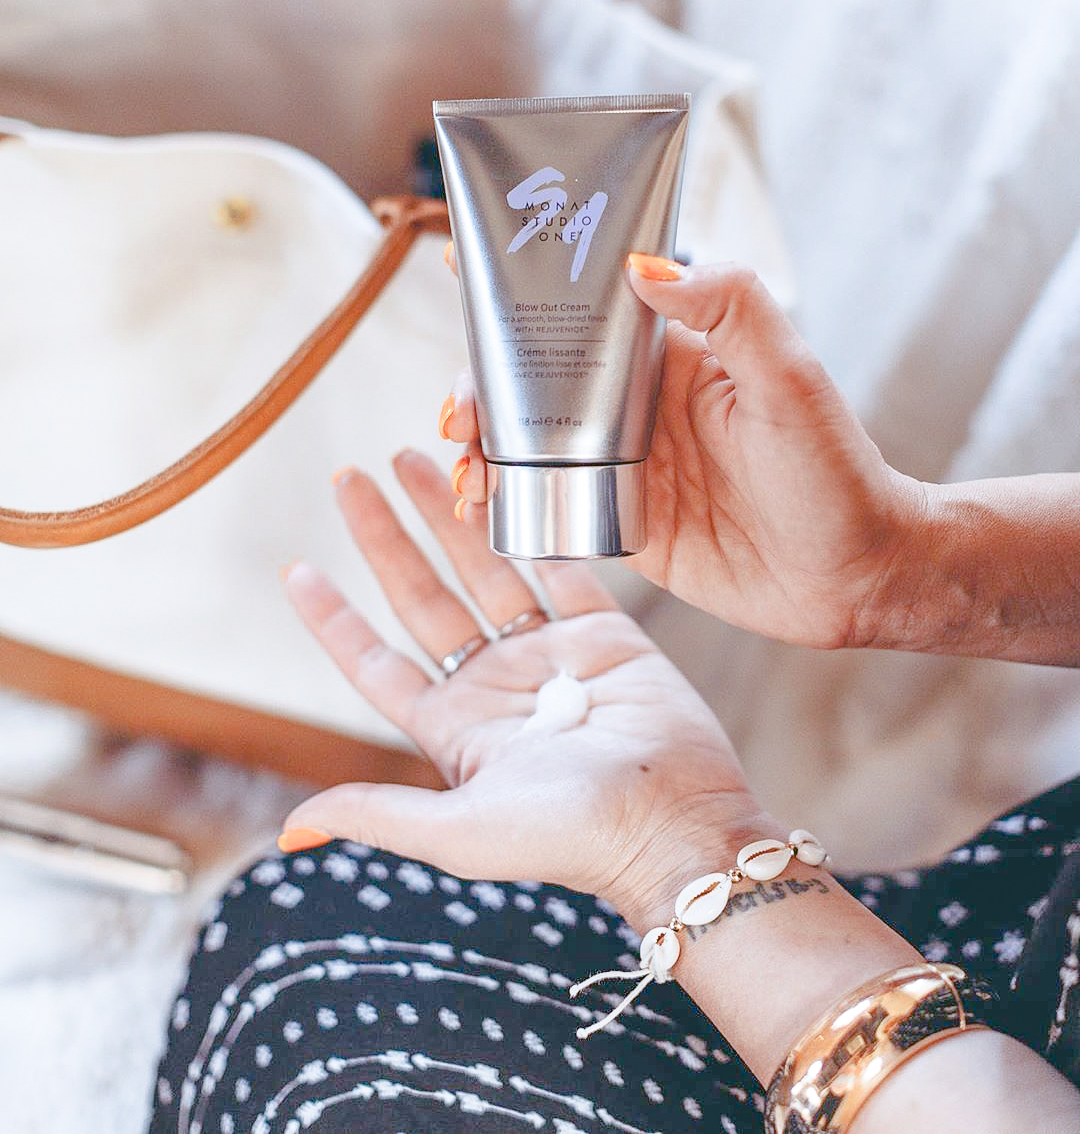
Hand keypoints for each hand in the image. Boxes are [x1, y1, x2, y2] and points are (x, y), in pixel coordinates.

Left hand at [279, 450, 767, 923]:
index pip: (375, 662)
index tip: (296, 570)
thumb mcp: (460, 832)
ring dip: (451, 515)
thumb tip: (291, 827)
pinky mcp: (606, 636)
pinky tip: (506, 483)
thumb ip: (380, 813)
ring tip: (418, 459)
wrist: (675, 824)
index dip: (334, 618)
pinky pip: (563, 568)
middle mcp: (494, 685)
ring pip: (487, 568)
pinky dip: (536, 527)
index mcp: (453, 728)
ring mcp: (550, 656)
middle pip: (423, 597)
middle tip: (352, 477)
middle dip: (386, 537)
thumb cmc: (569, 840)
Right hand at [448, 259, 922, 650]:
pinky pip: (543, 502)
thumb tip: (643, 265)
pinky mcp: (619, 521)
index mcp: (671, 353)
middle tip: (458, 411)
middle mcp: (636, 403)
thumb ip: (730, 309)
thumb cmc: (837, 472)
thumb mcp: (789, 378)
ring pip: (526, 439)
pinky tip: (478, 507)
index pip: (583, 302)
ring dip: (480, 443)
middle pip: (532, 376)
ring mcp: (622, 463)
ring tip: (463, 464)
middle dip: (479, 382)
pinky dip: (501, 500)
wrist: (854, 578)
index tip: (456, 264)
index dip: (518, 285)